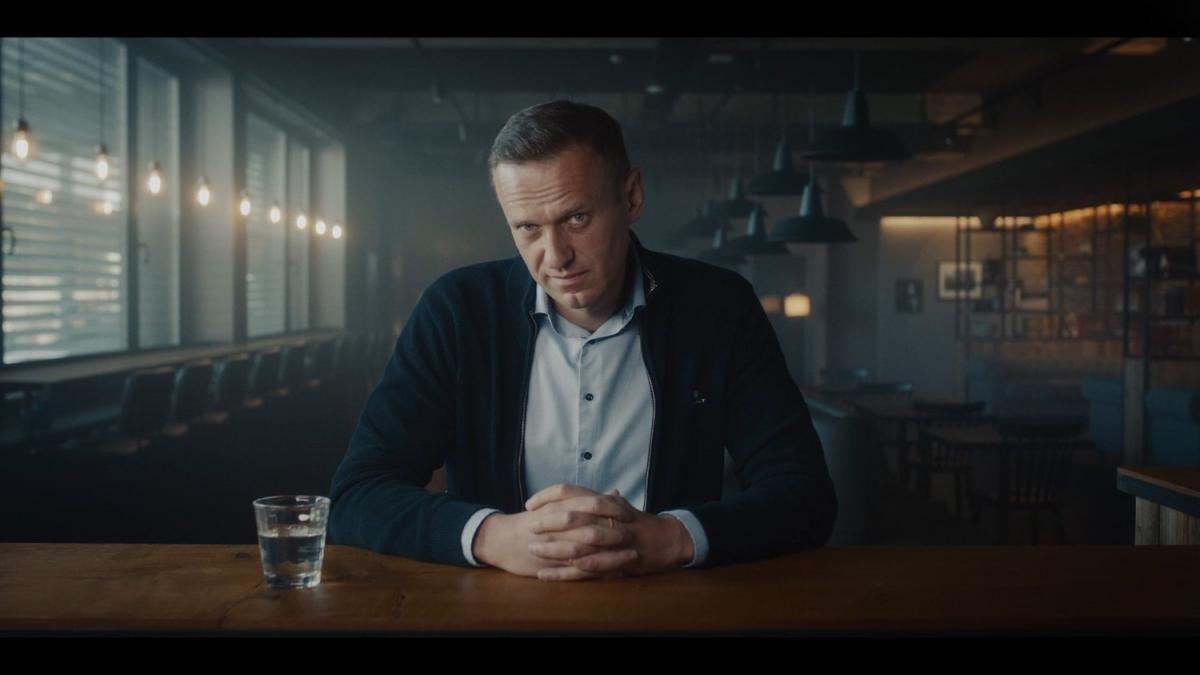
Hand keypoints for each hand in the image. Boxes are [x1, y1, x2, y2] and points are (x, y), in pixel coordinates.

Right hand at [471, 486, 639, 578]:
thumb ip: (588, 499)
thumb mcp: (558, 504)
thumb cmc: (534, 520)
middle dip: (615, 534)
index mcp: (560, 507)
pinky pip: (577, 571)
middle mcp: (558, 527)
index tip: (631, 514)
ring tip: (631, 557)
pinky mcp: (551, 566)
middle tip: (635, 536)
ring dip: (611, 555)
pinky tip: (613, 574)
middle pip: (592, 529)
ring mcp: (554, 547)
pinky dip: (596, 572)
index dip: (612, 510)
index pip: (590, 506)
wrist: (502, 539)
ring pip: (587, 552)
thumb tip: (616, 493)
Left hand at [524, 484, 694, 581]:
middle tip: (528, 527)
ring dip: (553, 548)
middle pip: (572, 516)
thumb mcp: (617, 505)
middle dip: (547, 522)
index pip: (571, 491)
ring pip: (578, 544)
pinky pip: (586, 570)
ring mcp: (613, 542)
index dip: (547, 496)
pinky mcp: (615, 563)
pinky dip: (565, 573)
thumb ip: (592, 500)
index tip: (530, 503)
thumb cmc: (638, 522)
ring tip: (532, 550)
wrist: (668, 540)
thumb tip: (568, 495)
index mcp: (605, 502)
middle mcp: (609, 518)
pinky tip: (546, 575)